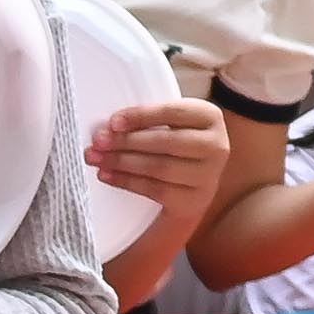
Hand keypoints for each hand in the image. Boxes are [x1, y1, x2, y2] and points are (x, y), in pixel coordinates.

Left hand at [85, 99, 225, 216]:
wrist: (192, 187)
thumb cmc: (176, 147)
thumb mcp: (173, 125)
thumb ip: (150, 120)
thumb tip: (109, 126)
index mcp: (210, 117)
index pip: (173, 112)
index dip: (141, 116)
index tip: (113, 122)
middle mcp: (217, 146)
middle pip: (166, 142)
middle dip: (126, 142)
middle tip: (98, 141)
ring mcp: (208, 176)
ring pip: (159, 167)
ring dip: (122, 162)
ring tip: (96, 158)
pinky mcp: (194, 200)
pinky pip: (155, 190)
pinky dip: (127, 181)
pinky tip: (107, 175)